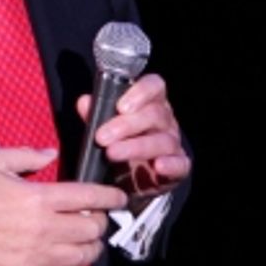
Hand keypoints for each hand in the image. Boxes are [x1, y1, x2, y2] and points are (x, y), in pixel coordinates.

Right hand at [0, 146, 126, 265]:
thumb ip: (25, 156)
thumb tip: (49, 153)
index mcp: (39, 197)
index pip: (89, 197)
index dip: (111, 197)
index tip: (118, 198)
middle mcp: (43, 227)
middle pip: (92, 228)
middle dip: (100, 223)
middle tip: (95, 219)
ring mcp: (36, 254)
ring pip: (83, 256)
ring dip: (91, 249)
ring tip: (86, 243)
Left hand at [76, 71, 190, 204]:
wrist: (129, 179)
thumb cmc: (120, 143)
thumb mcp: (105, 127)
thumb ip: (96, 113)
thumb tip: (85, 102)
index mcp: (150, 102)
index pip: (154, 86)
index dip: (140, 92)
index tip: (120, 107)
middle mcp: (165, 120)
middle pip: (154, 114)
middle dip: (126, 125)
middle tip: (102, 137)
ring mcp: (173, 143)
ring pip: (163, 140)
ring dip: (137, 147)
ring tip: (112, 153)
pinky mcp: (179, 167)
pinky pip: (181, 164)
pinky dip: (171, 165)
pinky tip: (158, 166)